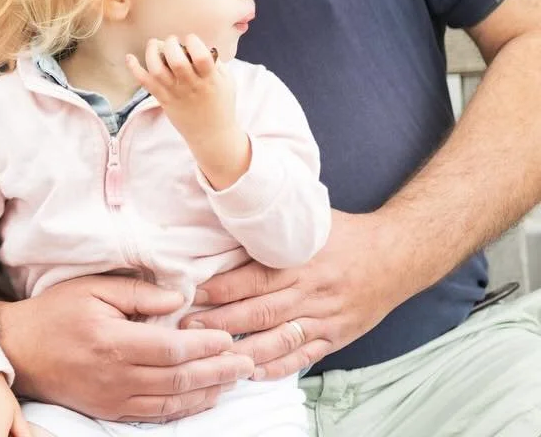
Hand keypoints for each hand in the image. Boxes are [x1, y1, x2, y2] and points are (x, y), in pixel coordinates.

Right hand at [0, 274, 252, 422]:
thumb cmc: (56, 313)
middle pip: (179, 378)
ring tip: (233, 380)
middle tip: (245, 363)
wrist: (20, 350)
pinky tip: (203, 397)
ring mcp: (114, 398)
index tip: (228, 338)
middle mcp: (116, 376)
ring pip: (173, 402)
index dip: (205, 345)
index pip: (171, 348)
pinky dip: (185, 408)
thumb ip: (138, 293)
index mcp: (113, 342)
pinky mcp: (110, 410)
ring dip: (208, 392)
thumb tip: (179, 299)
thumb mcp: (93, 289)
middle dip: (217, 371)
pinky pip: (156, 415)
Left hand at [126, 35, 248, 188]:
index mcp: (210, 79)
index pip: (201, 57)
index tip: (191, 39)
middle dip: (171, 44)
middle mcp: (191, 86)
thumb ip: (215, 63)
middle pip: (176, 61)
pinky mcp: (163, 100)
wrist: (211, 134)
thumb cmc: (221, 104)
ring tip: (154, 44)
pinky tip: (129, 58)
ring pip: (157, 70)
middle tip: (172, 41)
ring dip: (152, 52)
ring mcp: (175, 93)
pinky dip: (135, 69)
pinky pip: (146, 83)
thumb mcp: (227, 81)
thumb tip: (200, 45)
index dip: (194, 42)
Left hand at [189, 210, 407, 380]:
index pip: (253, 280)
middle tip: (186, 328)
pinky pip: (304, 357)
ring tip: (211, 353)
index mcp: (301, 263)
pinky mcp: (336, 337)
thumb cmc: (346, 234)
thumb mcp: (310, 221)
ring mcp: (325, 318)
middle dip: (220, 323)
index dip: (220, 289)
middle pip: (259, 313)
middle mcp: (312, 293)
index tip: (192, 293)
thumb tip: (232, 213)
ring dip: (243, 350)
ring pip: (278, 340)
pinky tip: (253, 371)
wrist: (398, 255)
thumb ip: (274, 226)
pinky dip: (278, 367)